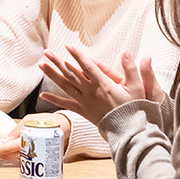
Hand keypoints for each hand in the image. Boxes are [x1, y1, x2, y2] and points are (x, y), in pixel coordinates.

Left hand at [0, 113, 68, 159]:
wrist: (66, 128)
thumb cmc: (49, 122)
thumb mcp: (30, 120)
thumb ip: (16, 130)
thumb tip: (3, 140)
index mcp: (27, 142)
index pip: (5, 149)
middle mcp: (28, 151)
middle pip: (5, 155)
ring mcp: (31, 154)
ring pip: (10, 157)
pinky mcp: (32, 154)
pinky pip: (16, 156)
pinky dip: (6, 153)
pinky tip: (1, 147)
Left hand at [39, 47, 155, 124]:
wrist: (130, 132)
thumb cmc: (135, 109)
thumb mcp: (138, 88)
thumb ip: (131, 69)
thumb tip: (127, 52)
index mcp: (104, 84)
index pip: (88, 66)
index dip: (78, 55)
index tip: (68, 46)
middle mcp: (91, 92)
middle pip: (72, 73)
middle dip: (58, 62)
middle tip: (47, 52)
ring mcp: (85, 102)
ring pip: (66, 86)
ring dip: (53, 75)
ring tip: (42, 65)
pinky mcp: (83, 111)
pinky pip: (66, 104)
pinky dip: (54, 100)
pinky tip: (43, 95)